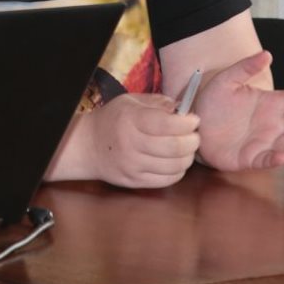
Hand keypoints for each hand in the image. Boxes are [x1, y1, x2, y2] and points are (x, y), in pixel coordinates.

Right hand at [83, 92, 200, 188]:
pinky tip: (176, 161)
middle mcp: (132, 144)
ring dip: (188, 156)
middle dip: (193, 140)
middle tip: (194, 135)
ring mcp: (133, 166)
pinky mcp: (135, 181)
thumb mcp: (131, 101)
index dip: (187, 123)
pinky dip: (178, 170)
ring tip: (187, 148)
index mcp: (132, 120)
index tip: (194, 119)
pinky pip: (167, 180)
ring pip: (174, 166)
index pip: (167, 124)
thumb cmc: (113, 119)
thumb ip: (158, 103)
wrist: (88, 146)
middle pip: (175, 147)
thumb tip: (183, 109)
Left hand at [193, 50, 283, 171]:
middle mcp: (273, 123)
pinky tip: (281, 155)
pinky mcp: (250, 158)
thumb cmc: (213, 101)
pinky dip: (274, 159)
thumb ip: (246, 67)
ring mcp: (264, 142)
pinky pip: (266, 159)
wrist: (194, 124)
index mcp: (271, 103)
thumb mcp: (228, 80)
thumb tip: (266, 54)